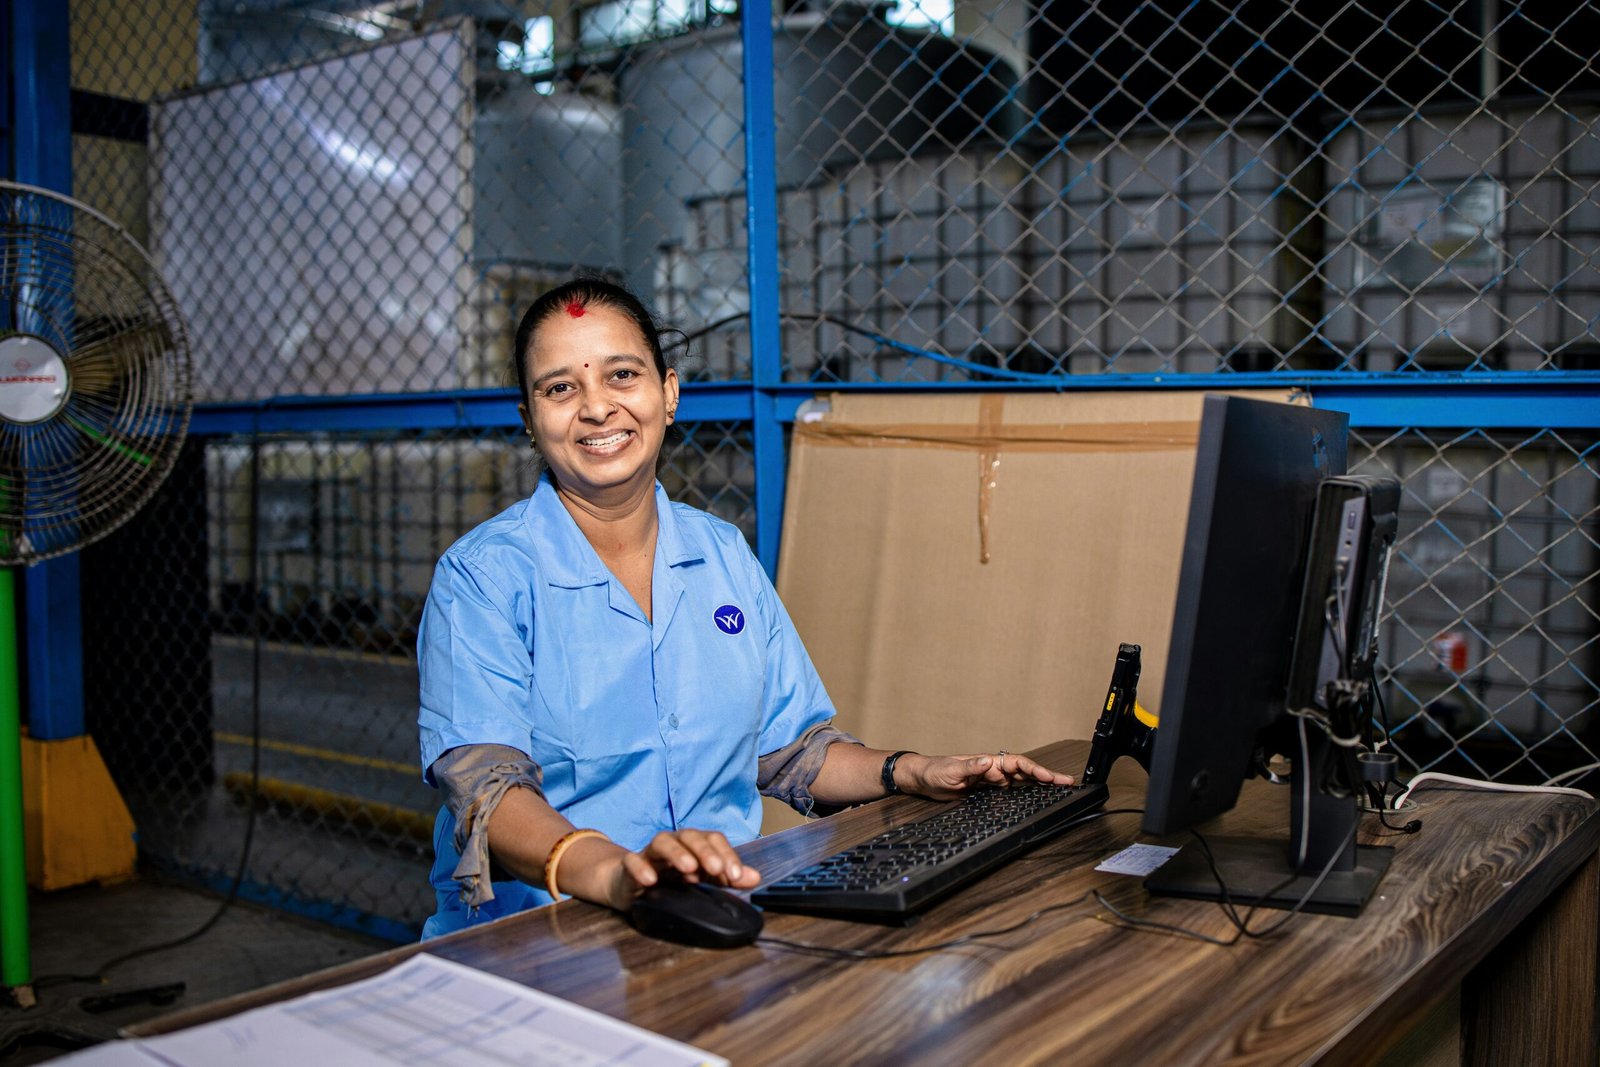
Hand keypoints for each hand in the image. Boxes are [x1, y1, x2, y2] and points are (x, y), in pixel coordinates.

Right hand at [600, 829, 761, 911]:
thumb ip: (727, 877)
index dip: (726, 854)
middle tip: (717, 869)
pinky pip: (632, 861)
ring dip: (677, 853)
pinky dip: (641, 868)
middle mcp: (673, 844)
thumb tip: (755, 877)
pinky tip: (651, 881)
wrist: (628, 884)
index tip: (735, 876)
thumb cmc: (668, 880)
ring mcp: (650, 854)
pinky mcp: (629, 866)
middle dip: (705, 851)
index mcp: (693, 845)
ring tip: (688, 869)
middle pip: (690, 836)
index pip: (713, 839)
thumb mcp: (701, 880)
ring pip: (662, 842)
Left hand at [902, 752, 1075, 800]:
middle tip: (1067, 782)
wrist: (922, 779)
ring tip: (1059, 789)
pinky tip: (1035, 799)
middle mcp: (992, 769)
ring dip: (1039, 785)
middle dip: (1046, 776)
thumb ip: (969, 766)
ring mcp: (991, 781)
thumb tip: (989, 760)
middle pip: (1025, 772)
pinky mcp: (986, 792)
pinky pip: (1010, 792)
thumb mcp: (950, 771)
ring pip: (1020, 782)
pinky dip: (1024, 794)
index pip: (1016, 763)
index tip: (1049, 777)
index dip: (1034, 770)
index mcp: (987, 762)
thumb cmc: (934, 772)